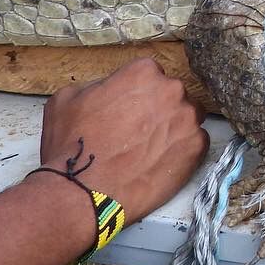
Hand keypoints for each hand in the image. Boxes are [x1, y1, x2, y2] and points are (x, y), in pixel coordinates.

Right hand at [38, 57, 208, 222]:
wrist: (82, 191)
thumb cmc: (72, 145)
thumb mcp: (68, 98)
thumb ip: (97, 84)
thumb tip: (109, 88)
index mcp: (143, 72)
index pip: (148, 74)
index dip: (136, 93)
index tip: (128, 109)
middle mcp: (171, 90)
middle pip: (171, 94)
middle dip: (158, 109)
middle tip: (138, 132)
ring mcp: (188, 118)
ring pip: (186, 117)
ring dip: (173, 128)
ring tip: (150, 149)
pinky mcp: (197, 147)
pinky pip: (194, 142)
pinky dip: (181, 151)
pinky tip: (160, 163)